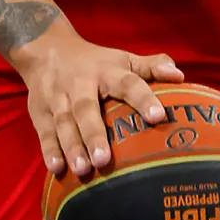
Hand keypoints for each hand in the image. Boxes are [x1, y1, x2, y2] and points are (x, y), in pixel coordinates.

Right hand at [14, 23, 183, 177]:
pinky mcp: (39, 111)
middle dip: (94, 133)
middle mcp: (80, 83)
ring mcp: (57, 97)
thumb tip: (180, 75)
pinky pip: (44, 132)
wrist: (46, 49)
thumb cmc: (96, 62)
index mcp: (107, 71)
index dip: (143, 98)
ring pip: (64, 122)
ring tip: (83, 170)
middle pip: (86, 108)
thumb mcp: (123, 59)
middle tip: (105, 160)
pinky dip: (50, 150)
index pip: (128, 83)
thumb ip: (151, 66)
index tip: (159, 116)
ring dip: (72, 147)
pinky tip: (58, 169)